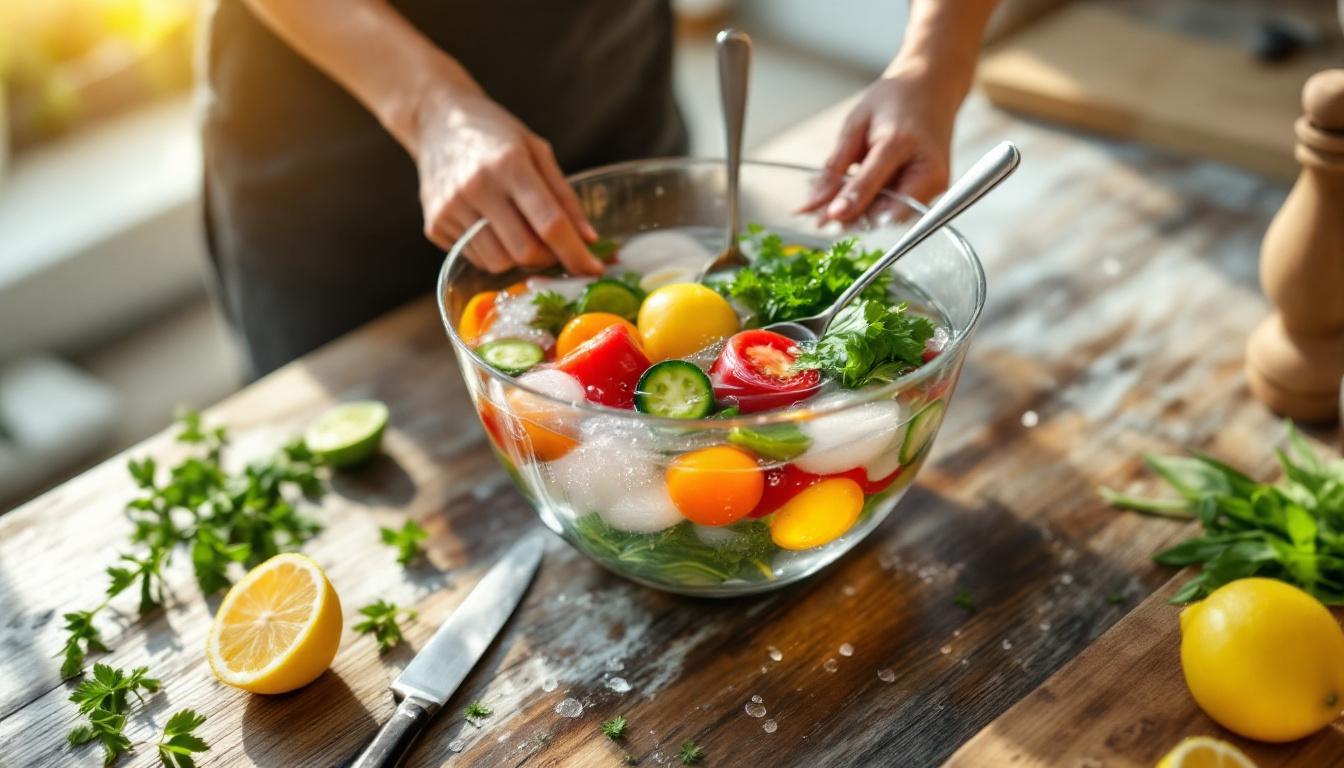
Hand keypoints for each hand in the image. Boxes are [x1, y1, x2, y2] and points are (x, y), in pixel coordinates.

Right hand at [414, 90, 602, 274]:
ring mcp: (451, 208)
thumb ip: (564, 196)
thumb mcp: (537, 151)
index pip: (549, 223)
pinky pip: (474, 258)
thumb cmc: (495, 134)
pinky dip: (492, 252)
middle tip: (553, 247)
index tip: (594, 269)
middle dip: (547, 259)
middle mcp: (477, 187)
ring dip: (518, 259)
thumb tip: (589, 240)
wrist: (436, 121)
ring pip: (498, 263)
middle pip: (524, 251)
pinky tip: (490, 225)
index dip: (575, 253)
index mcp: (509, 163)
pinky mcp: (434, 225)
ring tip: (519, 231)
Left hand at [800, 65, 959, 221]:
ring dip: (861, 216)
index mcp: (903, 141)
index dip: (851, 201)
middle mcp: (927, 167)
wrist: (932, 89)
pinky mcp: (934, 191)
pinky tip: (854, 200)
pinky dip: (875, 208)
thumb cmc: (895, 100)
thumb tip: (813, 204)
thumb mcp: (856, 125)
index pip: (875, 180)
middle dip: (853, 217)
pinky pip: (899, 209)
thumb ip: (836, 166)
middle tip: (821, 218)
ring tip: (832, 208)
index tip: (828, 217)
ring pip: (891, 216)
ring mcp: (935, 183)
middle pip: (886, 210)